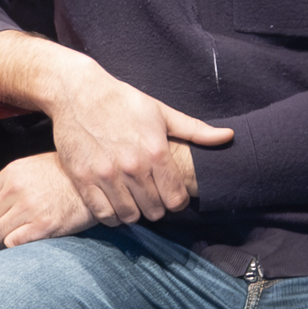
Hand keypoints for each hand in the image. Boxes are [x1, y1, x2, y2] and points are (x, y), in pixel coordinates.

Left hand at [0, 153, 98, 247]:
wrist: (94, 183)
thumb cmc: (64, 176)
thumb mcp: (31, 167)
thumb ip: (9, 182)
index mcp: (11, 174)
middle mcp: (16, 190)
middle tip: (2, 233)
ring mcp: (29, 208)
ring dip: (1, 242)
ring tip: (13, 239)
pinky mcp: (43, 226)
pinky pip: (12, 244)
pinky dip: (14, 247)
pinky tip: (25, 242)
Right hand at [49, 67, 232, 224]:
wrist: (78, 92)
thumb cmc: (123, 101)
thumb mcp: (161, 112)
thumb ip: (195, 130)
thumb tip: (229, 137)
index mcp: (156, 151)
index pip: (176, 198)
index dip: (178, 201)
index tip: (172, 195)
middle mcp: (133, 166)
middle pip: (154, 211)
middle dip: (157, 207)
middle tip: (153, 198)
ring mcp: (106, 175)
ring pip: (130, 216)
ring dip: (135, 212)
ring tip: (134, 201)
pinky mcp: (83, 180)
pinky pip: (103, 214)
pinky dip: (112, 215)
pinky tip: (115, 204)